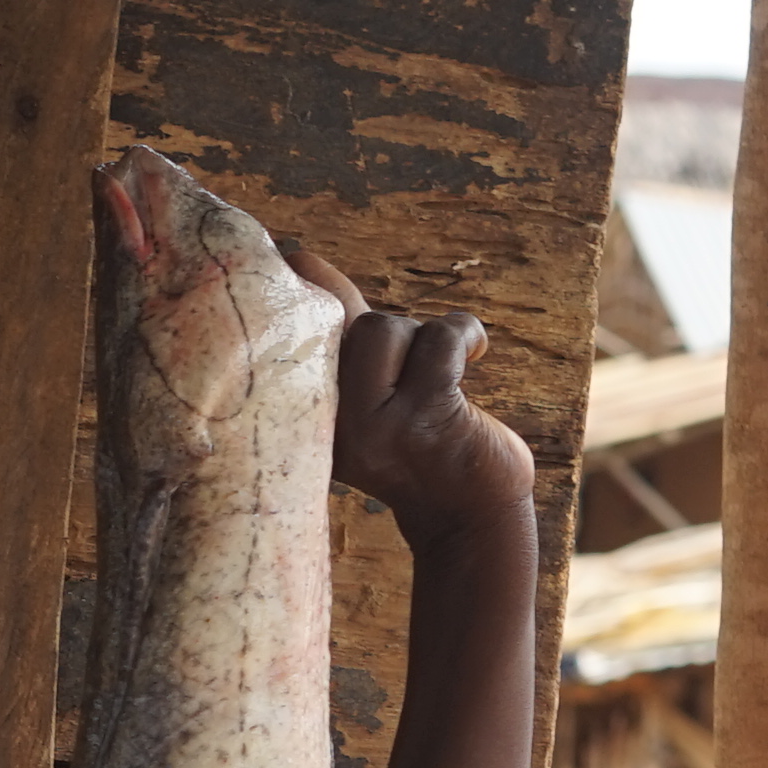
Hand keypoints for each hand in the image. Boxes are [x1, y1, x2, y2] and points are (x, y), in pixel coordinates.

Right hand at [297, 247, 538, 541]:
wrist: (469, 513)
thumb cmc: (418, 439)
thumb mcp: (366, 389)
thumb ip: (338, 329)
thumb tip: (298, 256)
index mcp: (309, 421)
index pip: (292, 336)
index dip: (297, 289)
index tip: (291, 253)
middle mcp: (334, 427)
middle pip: (349, 324)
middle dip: (394, 327)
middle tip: (416, 364)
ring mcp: (377, 427)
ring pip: (389, 328)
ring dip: (430, 336)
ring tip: (442, 369)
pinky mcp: (426, 420)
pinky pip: (440, 340)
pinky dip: (466, 334)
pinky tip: (476, 353)